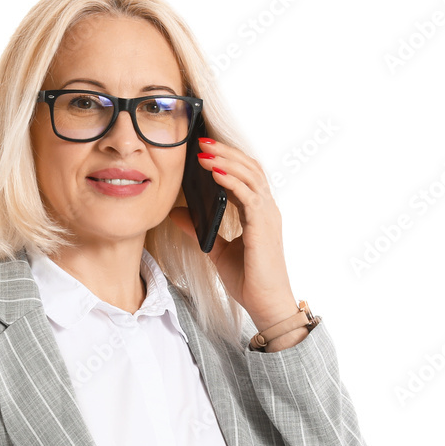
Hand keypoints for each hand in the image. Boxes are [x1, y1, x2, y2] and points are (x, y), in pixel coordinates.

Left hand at [168, 138, 299, 330]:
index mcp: (257, 213)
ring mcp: (268, 216)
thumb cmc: (248, 280)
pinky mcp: (264, 226)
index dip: (226, 159)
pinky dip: (231, 181)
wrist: (266, 304)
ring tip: (204, 151)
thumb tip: (177, 213)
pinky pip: (248, 196)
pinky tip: (214, 172)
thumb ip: (200, 230)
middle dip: (225, 152)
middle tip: (201, 140)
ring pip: (250, 176)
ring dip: (226, 160)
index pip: (245, 176)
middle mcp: (266, 209)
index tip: (203, 149)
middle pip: (249, 168)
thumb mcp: (216, 250)